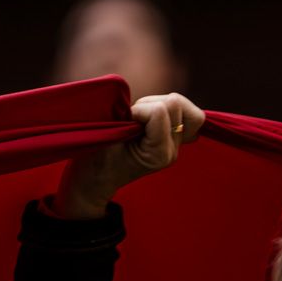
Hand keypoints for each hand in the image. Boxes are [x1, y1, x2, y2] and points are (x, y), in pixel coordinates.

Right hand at [52, 92, 204, 218]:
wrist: (97, 177)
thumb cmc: (97, 159)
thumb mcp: (107, 138)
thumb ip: (130, 121)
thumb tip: (158, 106)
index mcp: (158, 154)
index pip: (159, 112)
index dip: (138, 110)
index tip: (125, 121)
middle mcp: (172, 150)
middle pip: (175, 105)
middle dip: (151, 104)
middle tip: (133, 118)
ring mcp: (175, 144)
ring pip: (180, 104)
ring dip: (156, 104)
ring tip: (139, 118)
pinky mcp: (173, 137)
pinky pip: (184, 113)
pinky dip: (167, 107)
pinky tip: (153, 115)